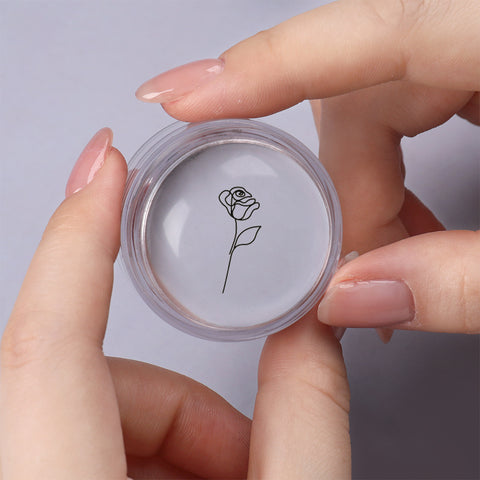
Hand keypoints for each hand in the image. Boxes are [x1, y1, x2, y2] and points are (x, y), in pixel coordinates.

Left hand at [0, 129, 349, 478]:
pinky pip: (77, 432)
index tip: (105, 165)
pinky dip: (150, 450)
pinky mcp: (40, 479)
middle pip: (81, 377)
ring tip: (228, 475)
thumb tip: (314, 327)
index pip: (47, 344)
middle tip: (246, 446)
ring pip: (84, 404)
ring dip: (171, 431)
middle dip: (180, 400)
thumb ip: (305, 417)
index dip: (78, 238)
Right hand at [136, 0, 479, 335]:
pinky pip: (406, 100)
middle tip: (337, 268)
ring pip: (375, 96)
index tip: (183, 100)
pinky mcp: (473, 63)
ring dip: (359, 181)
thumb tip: (355, 302)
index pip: (369, 33)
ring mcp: (472, 40)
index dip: (263, 69)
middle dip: (334, 184)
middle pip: (358, 88)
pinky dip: (387, 163)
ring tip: (377, 255)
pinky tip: (400, 219)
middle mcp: (477, 27)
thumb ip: (460, 282)